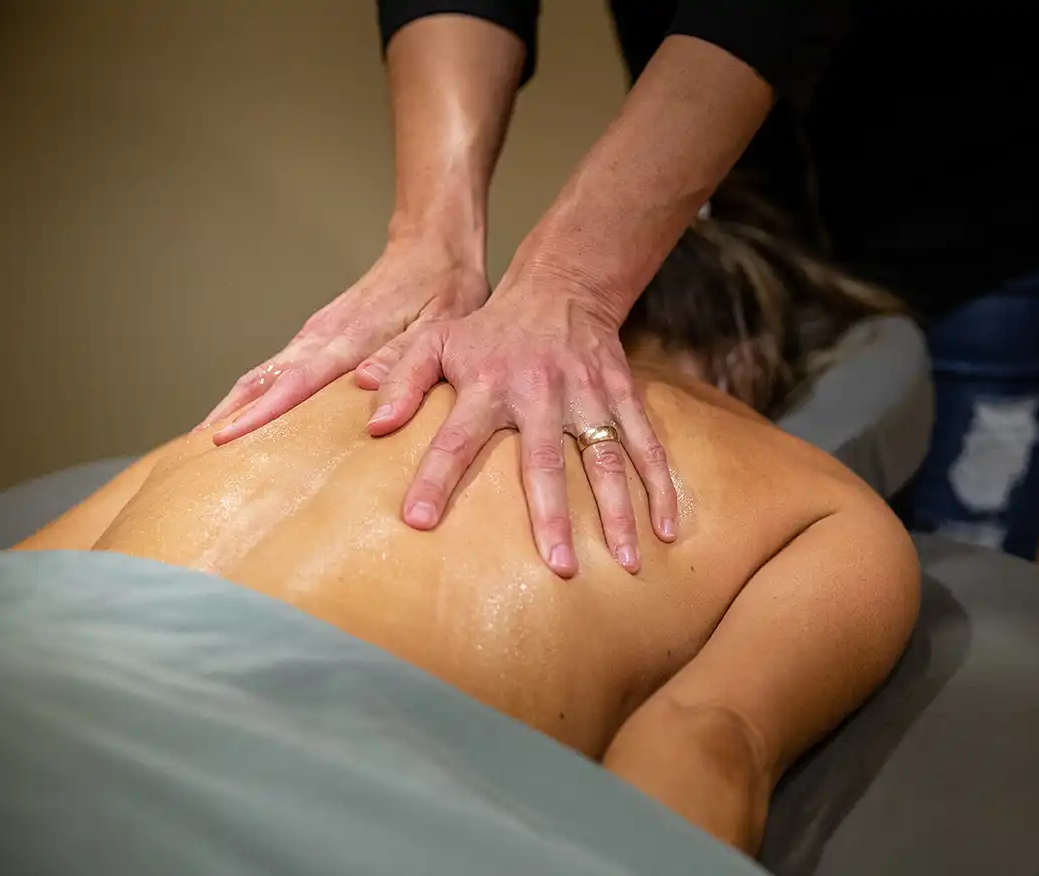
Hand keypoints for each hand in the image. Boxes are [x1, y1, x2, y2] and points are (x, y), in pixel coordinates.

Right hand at [198, 236, 487, 443]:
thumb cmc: (443, 288)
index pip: (295, 381)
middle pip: (261, 380)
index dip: (260, 413)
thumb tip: (364, 390)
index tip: (224, 438)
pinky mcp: (317, 338)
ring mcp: (315, 334)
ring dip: (232, 407)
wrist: (431, 245)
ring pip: (261, 375)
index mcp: (349, 336)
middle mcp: (321, 334)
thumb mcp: (440, 325)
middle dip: (227, 417)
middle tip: (194, 459)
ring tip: (204, 449)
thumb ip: (404, 359)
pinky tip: (241, 421)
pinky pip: (275, 371)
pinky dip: (252, 396)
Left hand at [364, 280, 678, 577]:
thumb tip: (372, 424)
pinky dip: (661, 485)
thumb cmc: (488, 329)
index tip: (418, 521)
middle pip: (545, 461)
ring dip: (618, 511)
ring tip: (626, 562)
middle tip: (559, 567)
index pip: (454, 438)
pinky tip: (666, 529)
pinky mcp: (622, 395)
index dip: (434, 478)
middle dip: (553, 515)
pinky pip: (646, 443)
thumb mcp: (435, 340)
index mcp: (486, 384)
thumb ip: (400, 380)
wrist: (559, 288)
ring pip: (606, 457)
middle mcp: (538, 393)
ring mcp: (586, 395)